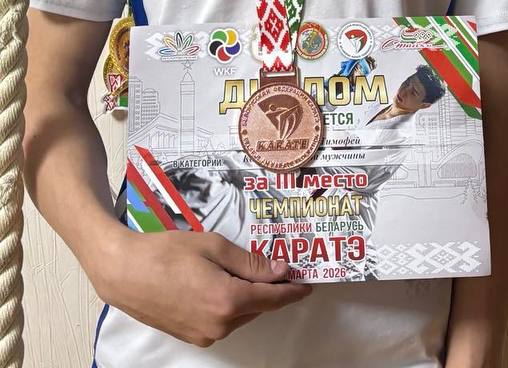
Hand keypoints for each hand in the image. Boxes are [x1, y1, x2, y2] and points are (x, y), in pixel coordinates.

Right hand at [99, 229, 311, 347]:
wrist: (124, 272)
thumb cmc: (166, 252)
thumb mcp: (213, 246)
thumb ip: (250, 261)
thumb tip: (280, 269)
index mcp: (228, 301)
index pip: (272, 298)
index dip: (292, 290)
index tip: (307, 283)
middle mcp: (220, 325)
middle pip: (257, 306)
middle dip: (267, 287)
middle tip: (275, 265)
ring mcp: (205, 335)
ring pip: (240, 314)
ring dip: (247, 295)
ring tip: (242, 269)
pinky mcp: (193, 337)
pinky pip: (223, 320)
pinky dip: (229, 303)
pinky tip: (221, 282)